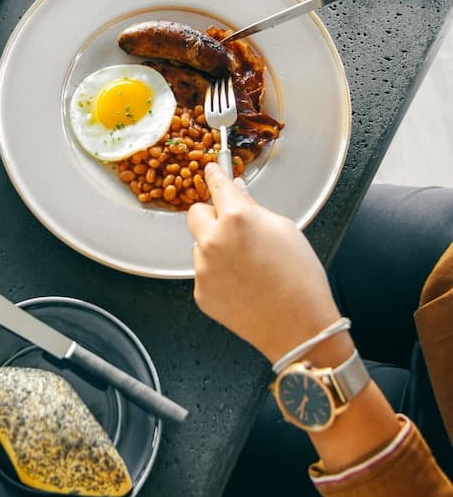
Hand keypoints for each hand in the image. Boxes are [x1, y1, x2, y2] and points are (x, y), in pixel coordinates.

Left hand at [186, 163, 340, 364]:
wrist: (299, 327)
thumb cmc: (300, 278)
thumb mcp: (284, 230)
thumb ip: (254, 208)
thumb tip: (238, 192)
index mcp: (236, 218)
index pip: (216, 184)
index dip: (215, 174)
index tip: (211, 170)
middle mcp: (213, 240)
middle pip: (196, 213)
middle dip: (211, 215)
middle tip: (233, 226)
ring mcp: (203, 269)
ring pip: (201, 246)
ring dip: (216, 248)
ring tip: (248, 266)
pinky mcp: (201, 292)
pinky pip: (204, 272)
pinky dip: (218, 274)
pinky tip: (243, 284)